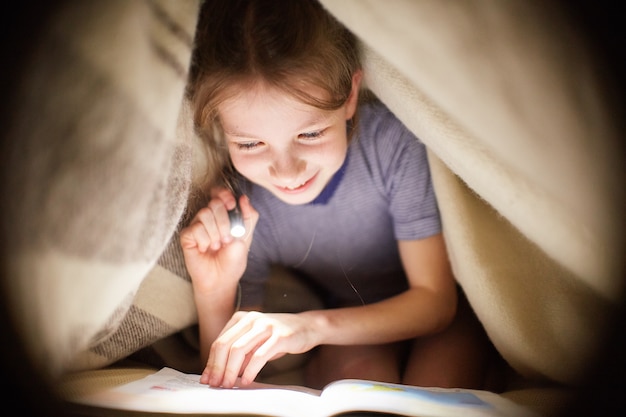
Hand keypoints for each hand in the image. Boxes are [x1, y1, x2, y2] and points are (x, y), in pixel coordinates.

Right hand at [180, 188, 257, 293]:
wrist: (222, 279)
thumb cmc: (233, 259)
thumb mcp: (247, 237)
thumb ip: (249, 216)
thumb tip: (244, 198)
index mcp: (224, 214)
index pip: (220, 193)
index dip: (224, 195)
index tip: (231, 205)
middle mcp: (209, 217)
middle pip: (214, 203)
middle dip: (224, 222)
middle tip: (227, 239)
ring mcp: (197, 225)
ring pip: (204, 214)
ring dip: (215, 233)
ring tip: (216, 246)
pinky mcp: (187, 236)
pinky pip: (195, 229)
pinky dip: (204, 241)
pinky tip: (205, 249)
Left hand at [202, 311, 317, 387]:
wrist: (307, 326)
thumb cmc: (278, 336)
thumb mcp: (255, 341)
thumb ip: (239, 353)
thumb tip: (220, 373)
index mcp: (241, 318)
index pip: (219, 341)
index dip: (211, 362)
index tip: (207, 379)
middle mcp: (251, 319)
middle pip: (225, 345)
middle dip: (217, 368)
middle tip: (215, 384)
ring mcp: (265, 326)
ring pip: (239, 350)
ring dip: (230, 370)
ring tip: (228, 384)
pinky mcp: (279, 336)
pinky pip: (259, 355)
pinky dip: (250, 370)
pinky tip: (246, 380)